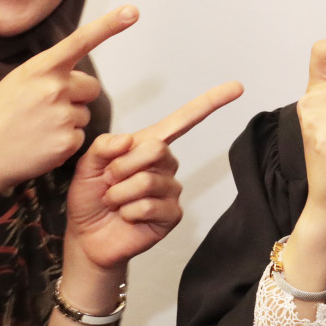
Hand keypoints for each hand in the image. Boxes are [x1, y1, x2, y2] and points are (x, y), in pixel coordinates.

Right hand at [0, 5, 137, 200]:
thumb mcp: (16, 83)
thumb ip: (47, 75)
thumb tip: (75, 78)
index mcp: (39, 68)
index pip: (80, 41)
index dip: (109, 25)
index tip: (132, 11)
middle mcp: (54, 88)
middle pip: (91, 87)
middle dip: (77, 96)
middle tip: (46, 109)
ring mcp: (63, 116)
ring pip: (84, 114)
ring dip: (68, 121)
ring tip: (37, 129)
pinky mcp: (68, 142)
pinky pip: (80, 137)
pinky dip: (65, 143)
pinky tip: (41, 145)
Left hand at [66, 79, 245, 271]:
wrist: (88, 237)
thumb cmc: (90, 199)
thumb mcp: (87, 166)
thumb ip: (104, 146)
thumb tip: (130, 140)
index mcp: (148, 145)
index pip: (183, 121)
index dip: (210, 103)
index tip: (237, 88)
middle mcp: (165, 165)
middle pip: (156, 149)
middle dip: (121, 166)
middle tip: (108, 181)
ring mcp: (171, 190)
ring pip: (146, 181)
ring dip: (119, 194)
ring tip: (113, 202)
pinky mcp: (173, 215)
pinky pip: (149, 206)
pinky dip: (128, 212)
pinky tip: (126, 217)